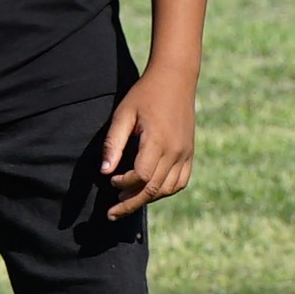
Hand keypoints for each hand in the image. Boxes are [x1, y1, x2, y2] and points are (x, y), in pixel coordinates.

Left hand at [101, 68, 195, 219]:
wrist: (176, 79)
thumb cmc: (144, 95)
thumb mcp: (123, 114)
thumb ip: (113, 143)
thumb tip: (104, 172)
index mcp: (158, 141)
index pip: (141, 177)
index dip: (123, 184)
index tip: (110, 181)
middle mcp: (175, 151)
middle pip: (153, 189)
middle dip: (131, 204)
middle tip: (112, 214)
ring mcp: (185, 153)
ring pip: (168, 189)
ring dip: (147, 199)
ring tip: (128, 201)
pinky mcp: (190, 153)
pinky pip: (180, 182)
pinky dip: (165, 191)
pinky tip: (150, 191)